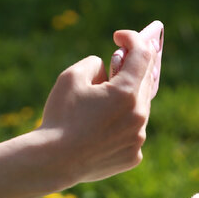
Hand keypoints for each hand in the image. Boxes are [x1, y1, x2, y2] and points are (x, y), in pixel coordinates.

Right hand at [36, 28, 156, 186]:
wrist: (53, 160)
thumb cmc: (60, 116)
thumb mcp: (71, 76)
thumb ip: (94, 64)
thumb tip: (107, 69)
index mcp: (126, 93)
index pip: (142, 55)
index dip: (133, 39)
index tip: (120, 36)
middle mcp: (139, 115)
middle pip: (145, 81)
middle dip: (131, 68)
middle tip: (119, 59)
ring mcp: (138, 138)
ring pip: (140, 108)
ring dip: (128, 97)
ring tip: (105, 98)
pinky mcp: (134, 156)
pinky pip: (133, 131)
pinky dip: (122, 123)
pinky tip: (101, 127)